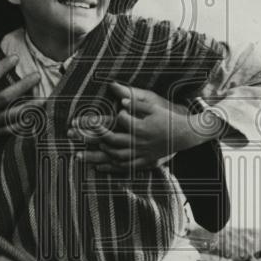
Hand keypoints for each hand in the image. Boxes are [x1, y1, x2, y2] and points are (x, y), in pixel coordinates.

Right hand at [0, 54, 39, 157]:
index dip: (2, 68)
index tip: (14, 57)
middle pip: (5, 98)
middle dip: (22, 86)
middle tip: (37, 76)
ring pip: (12, 116)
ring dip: (29, 107)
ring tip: (44, 98)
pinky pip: (10, 130)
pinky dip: (24, 125)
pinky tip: (36, 119)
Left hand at [69, 82, 213, 172]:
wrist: (185, 135)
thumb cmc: (168, 117)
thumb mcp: (153, 104)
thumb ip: (135, 100)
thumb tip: (118, 93)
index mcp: (139, 127)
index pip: (117, 121)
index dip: (102, 119)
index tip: (87, 116)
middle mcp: (138, 142)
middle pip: (111, 141)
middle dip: (91, 138)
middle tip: (74, 135)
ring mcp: (141, 154)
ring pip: (115, 157)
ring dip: (97, 155)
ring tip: (80, 154)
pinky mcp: (144, 161)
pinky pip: (125, 167)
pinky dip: (110, 167)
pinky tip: (99, 167)